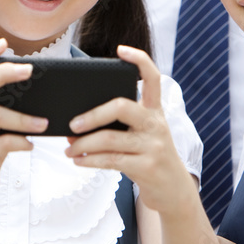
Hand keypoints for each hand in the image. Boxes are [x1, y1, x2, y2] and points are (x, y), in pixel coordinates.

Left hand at [64, 45, 195, 215]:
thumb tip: (74, 126)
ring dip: (83, 143)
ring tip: (68, 148)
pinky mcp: (147, 167)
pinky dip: (89, 160)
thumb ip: (116, 126)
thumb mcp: (141, 136)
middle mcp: (156, 124)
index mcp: (155, 111)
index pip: (152, 77)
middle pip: (122, 106)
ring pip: (110, 138)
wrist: (174, 192)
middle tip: (72, 123)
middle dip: (92, 114)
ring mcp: (153, 146)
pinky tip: (78, 160)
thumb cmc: (148, 158)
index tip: (121, 50)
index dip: (138, 60)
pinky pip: (111, 160)